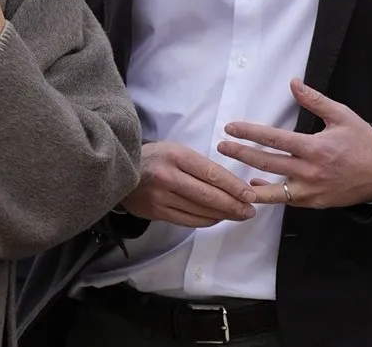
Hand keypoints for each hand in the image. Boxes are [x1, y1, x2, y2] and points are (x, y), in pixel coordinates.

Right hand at [120, 141, 256, 227]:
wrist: (121, 170)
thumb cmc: (156, 158)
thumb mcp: (176, 151)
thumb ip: (200, 166)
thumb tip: (231, 185)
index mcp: (176, 155)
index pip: (211, 173)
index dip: (233, 186)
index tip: (250, 195)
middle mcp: (168, 176)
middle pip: (208, 195)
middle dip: (233, 205)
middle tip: (250, 211)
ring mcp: (161, 197)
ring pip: (200, 211)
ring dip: (223, 215)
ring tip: (238, 215)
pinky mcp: (157, 212)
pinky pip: (188, 221)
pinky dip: (207, 221)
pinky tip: (217, 218)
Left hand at [217, 78, 371, 208]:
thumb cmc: (363, 142)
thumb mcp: (342, 116)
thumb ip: (315, 100)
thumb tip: (293, 83)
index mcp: (315, 148)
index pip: (273, 139)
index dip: (249, 133)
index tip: (230, 128)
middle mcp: (310, 171)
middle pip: (266, 163)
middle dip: (240, 154)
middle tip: (221, 146)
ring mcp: (311, 191)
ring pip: (272, 190)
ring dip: (247, 181)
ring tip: (227, 175)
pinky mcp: (314, 203)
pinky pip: (285, 200)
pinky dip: (268, 193)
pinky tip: (254, 185)